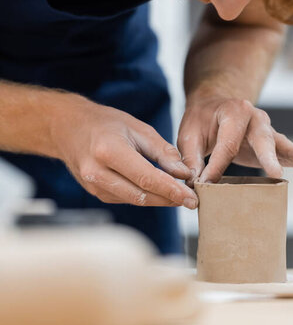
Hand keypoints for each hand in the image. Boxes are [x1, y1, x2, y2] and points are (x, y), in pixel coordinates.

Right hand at [52, 97, 197, 207]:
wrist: (67, 128)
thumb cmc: (104, 123)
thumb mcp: (137, 127)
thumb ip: (162, 151)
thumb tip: (183, 173)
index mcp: (109, 151)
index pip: (146, 178)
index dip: (171, 190)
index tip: (191, 197)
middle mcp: (98, 172)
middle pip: (141, 194)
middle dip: (170, 199)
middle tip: (192, 200)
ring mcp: (93, 186)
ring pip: (135, 200)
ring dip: (159, 200)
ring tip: (180, 196)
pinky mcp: (95, 193)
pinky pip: (126, 199)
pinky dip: (145, 196)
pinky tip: (159, 192)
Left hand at [178, 95, 292, 183]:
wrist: (214, 105)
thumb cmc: (200, 121)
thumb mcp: (188, 135)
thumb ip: (191, 159)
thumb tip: (194, 184)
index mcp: (233, 112)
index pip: (227, 145)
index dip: (216, 168)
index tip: (205, 185)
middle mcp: (254, 117)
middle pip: (262, 139)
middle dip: (268, 157)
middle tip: (275, 172)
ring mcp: (266, 128)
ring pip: (280, 143)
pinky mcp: (271, 141)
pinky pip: (286, 148)